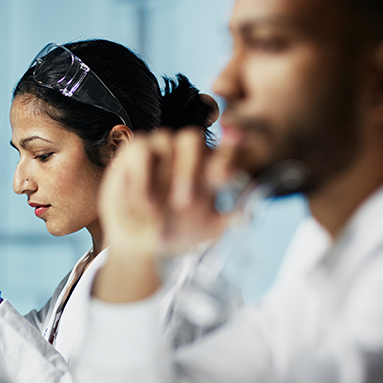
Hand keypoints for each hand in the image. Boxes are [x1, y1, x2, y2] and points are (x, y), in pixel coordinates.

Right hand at [94, 128, 226, 302]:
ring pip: (166, 139)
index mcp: (208, 166)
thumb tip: (248, 214)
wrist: (142, 243)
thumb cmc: (178, 231)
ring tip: (156, 209)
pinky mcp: (134, 153)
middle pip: (192, 139)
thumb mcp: (208, 230)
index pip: (224, 150)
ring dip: (162, 176)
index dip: (229, 152)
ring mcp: (159, 150)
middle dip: (190, 169)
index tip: (227, 171)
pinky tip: (144, 202)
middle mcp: (184, 153)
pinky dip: (142, 177)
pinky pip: (140, 150)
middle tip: (186, 203)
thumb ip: (229, 219)